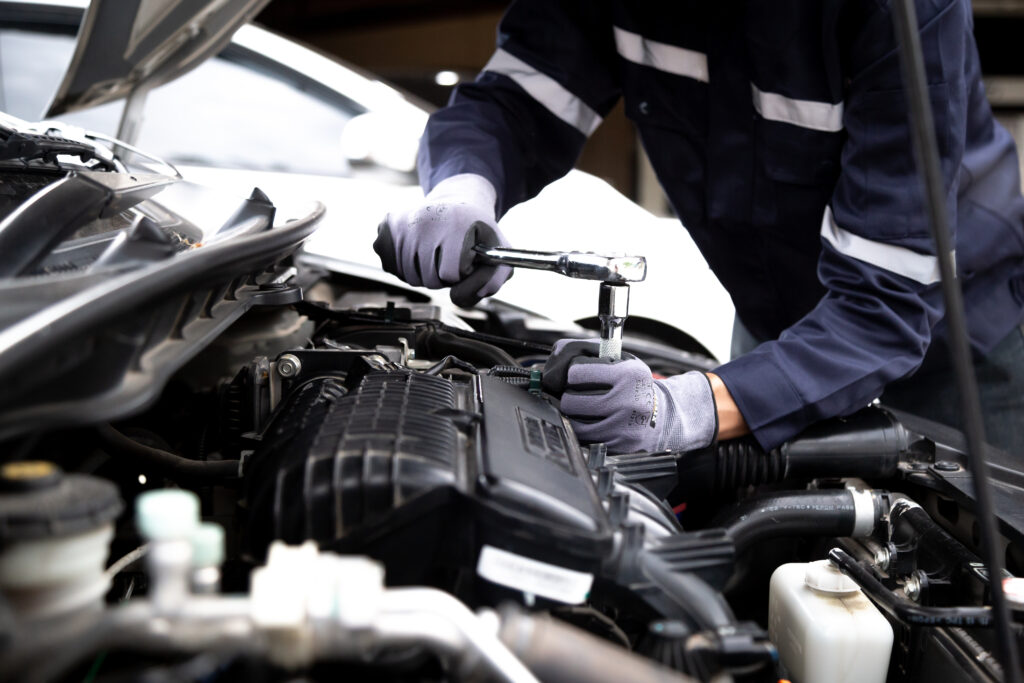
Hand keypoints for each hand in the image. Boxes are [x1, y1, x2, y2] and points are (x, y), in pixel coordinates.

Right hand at [374, 173, 511, 307]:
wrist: (458, 202)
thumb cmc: (478, 232)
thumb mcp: (498, 251)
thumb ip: (494, 279)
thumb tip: (460, 297)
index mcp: (456, 223)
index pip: (449, 274)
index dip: (460, 274)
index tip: (466, 260)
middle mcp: (425, 219)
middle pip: (429, 279)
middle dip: (442, 277)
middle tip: (450, 259)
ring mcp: (403, 222)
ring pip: (410, 277)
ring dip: (425, 274)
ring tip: (436, 255)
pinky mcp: (387, 226)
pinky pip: (393, 268)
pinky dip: (406, 268)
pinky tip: (419, 251)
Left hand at [542, 339, 717, 453]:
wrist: (661, 415)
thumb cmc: (632, 384)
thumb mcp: (617, 360)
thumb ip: (581, 352)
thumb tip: (549, 370)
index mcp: (629, 374)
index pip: (575, 373)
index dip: (572, 374)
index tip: (579, 375)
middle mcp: (629, 401)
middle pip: (569, 400)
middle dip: (569, 396)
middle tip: (579, 394)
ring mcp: (624, 428)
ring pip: (573, 423)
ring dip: (573, 415)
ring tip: (584, 408)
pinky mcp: (618, 447)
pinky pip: (583, 440)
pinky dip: (582, 431)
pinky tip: (593, 423)